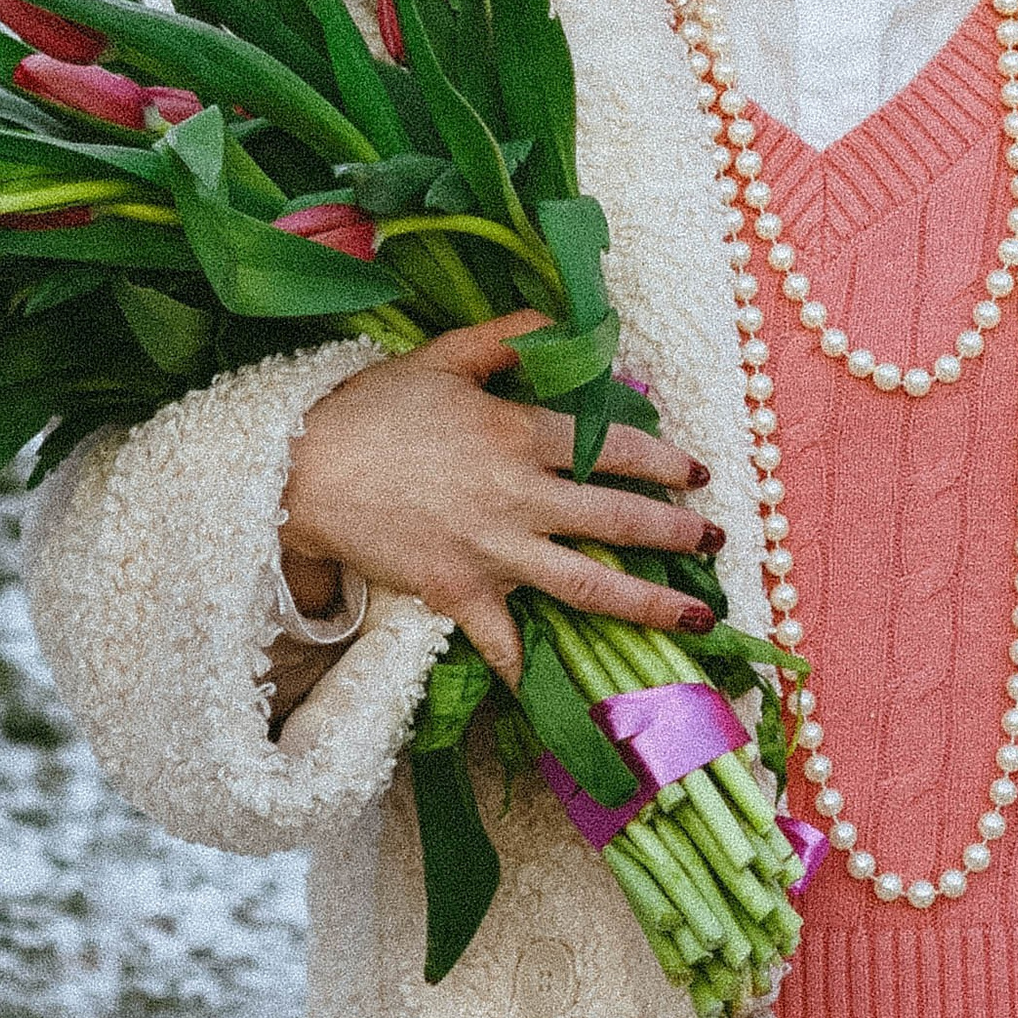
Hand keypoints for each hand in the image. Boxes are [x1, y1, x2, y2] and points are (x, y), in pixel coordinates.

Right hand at [279, 311, 723, 682]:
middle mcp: (521, 498)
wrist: (301, 473)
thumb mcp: (445, 355)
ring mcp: (494, 553)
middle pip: (617, 520)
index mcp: (521, 436)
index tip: (697, 472)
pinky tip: (564, 692)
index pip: (614, 447)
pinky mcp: (461, 596)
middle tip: (715, 541)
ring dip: (648, 604)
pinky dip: (532, 669)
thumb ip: (513, 340)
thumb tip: (575, 325)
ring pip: (587, 586)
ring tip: (694, 618)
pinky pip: (506, 643)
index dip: (664, 459)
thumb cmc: (372, 408)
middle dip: (676, 533)